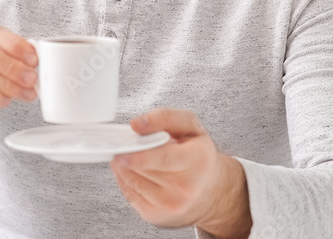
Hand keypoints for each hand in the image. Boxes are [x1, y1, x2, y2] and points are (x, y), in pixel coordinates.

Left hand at [110, 108, 251, 236]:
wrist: (209, 192)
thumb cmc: (198, 156)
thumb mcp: (190, 126)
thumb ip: (165, 117)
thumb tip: (137, 124)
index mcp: (198, 160)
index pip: (164, 157)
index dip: (140, 153)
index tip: (123, 147)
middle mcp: (186, 187)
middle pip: (143, 169)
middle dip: (127, 155)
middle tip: (123, 145)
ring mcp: (170, 205)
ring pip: (132, 181)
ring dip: (123, 166)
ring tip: (128, 155)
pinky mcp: (155, 216)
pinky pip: (129, 194)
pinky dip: (124, 179)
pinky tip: (131, 170)